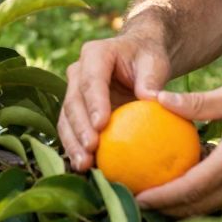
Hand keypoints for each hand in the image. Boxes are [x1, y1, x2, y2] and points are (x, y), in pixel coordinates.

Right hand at [58, 27, 171, 171]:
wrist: (137, 58)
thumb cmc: (147, 58)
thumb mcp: (154, 63)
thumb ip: (151, 79)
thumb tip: (153, 100)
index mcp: (95, 54)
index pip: (92, 79)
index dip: (94, 102)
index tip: (101, 124)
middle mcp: (78, 72)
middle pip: (74, 101)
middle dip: (79, 127)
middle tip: (90, 148)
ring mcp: (74, 91)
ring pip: (66, 118)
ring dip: (73, 142)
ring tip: (84, 164)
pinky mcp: (76, 111)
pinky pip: (71, 130)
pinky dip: (76, 148)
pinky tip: (85, 167)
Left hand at [135, 75, 221, 216]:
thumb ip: (196, 103)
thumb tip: (157, 99)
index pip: (190, 190)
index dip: (160, 198)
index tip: (134, 198)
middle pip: (198, 207)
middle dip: (166, 209)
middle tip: (136, 201)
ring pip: (213, 206)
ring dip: (185, 206)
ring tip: (158, 196)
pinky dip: (206, 196)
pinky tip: (190, 183)